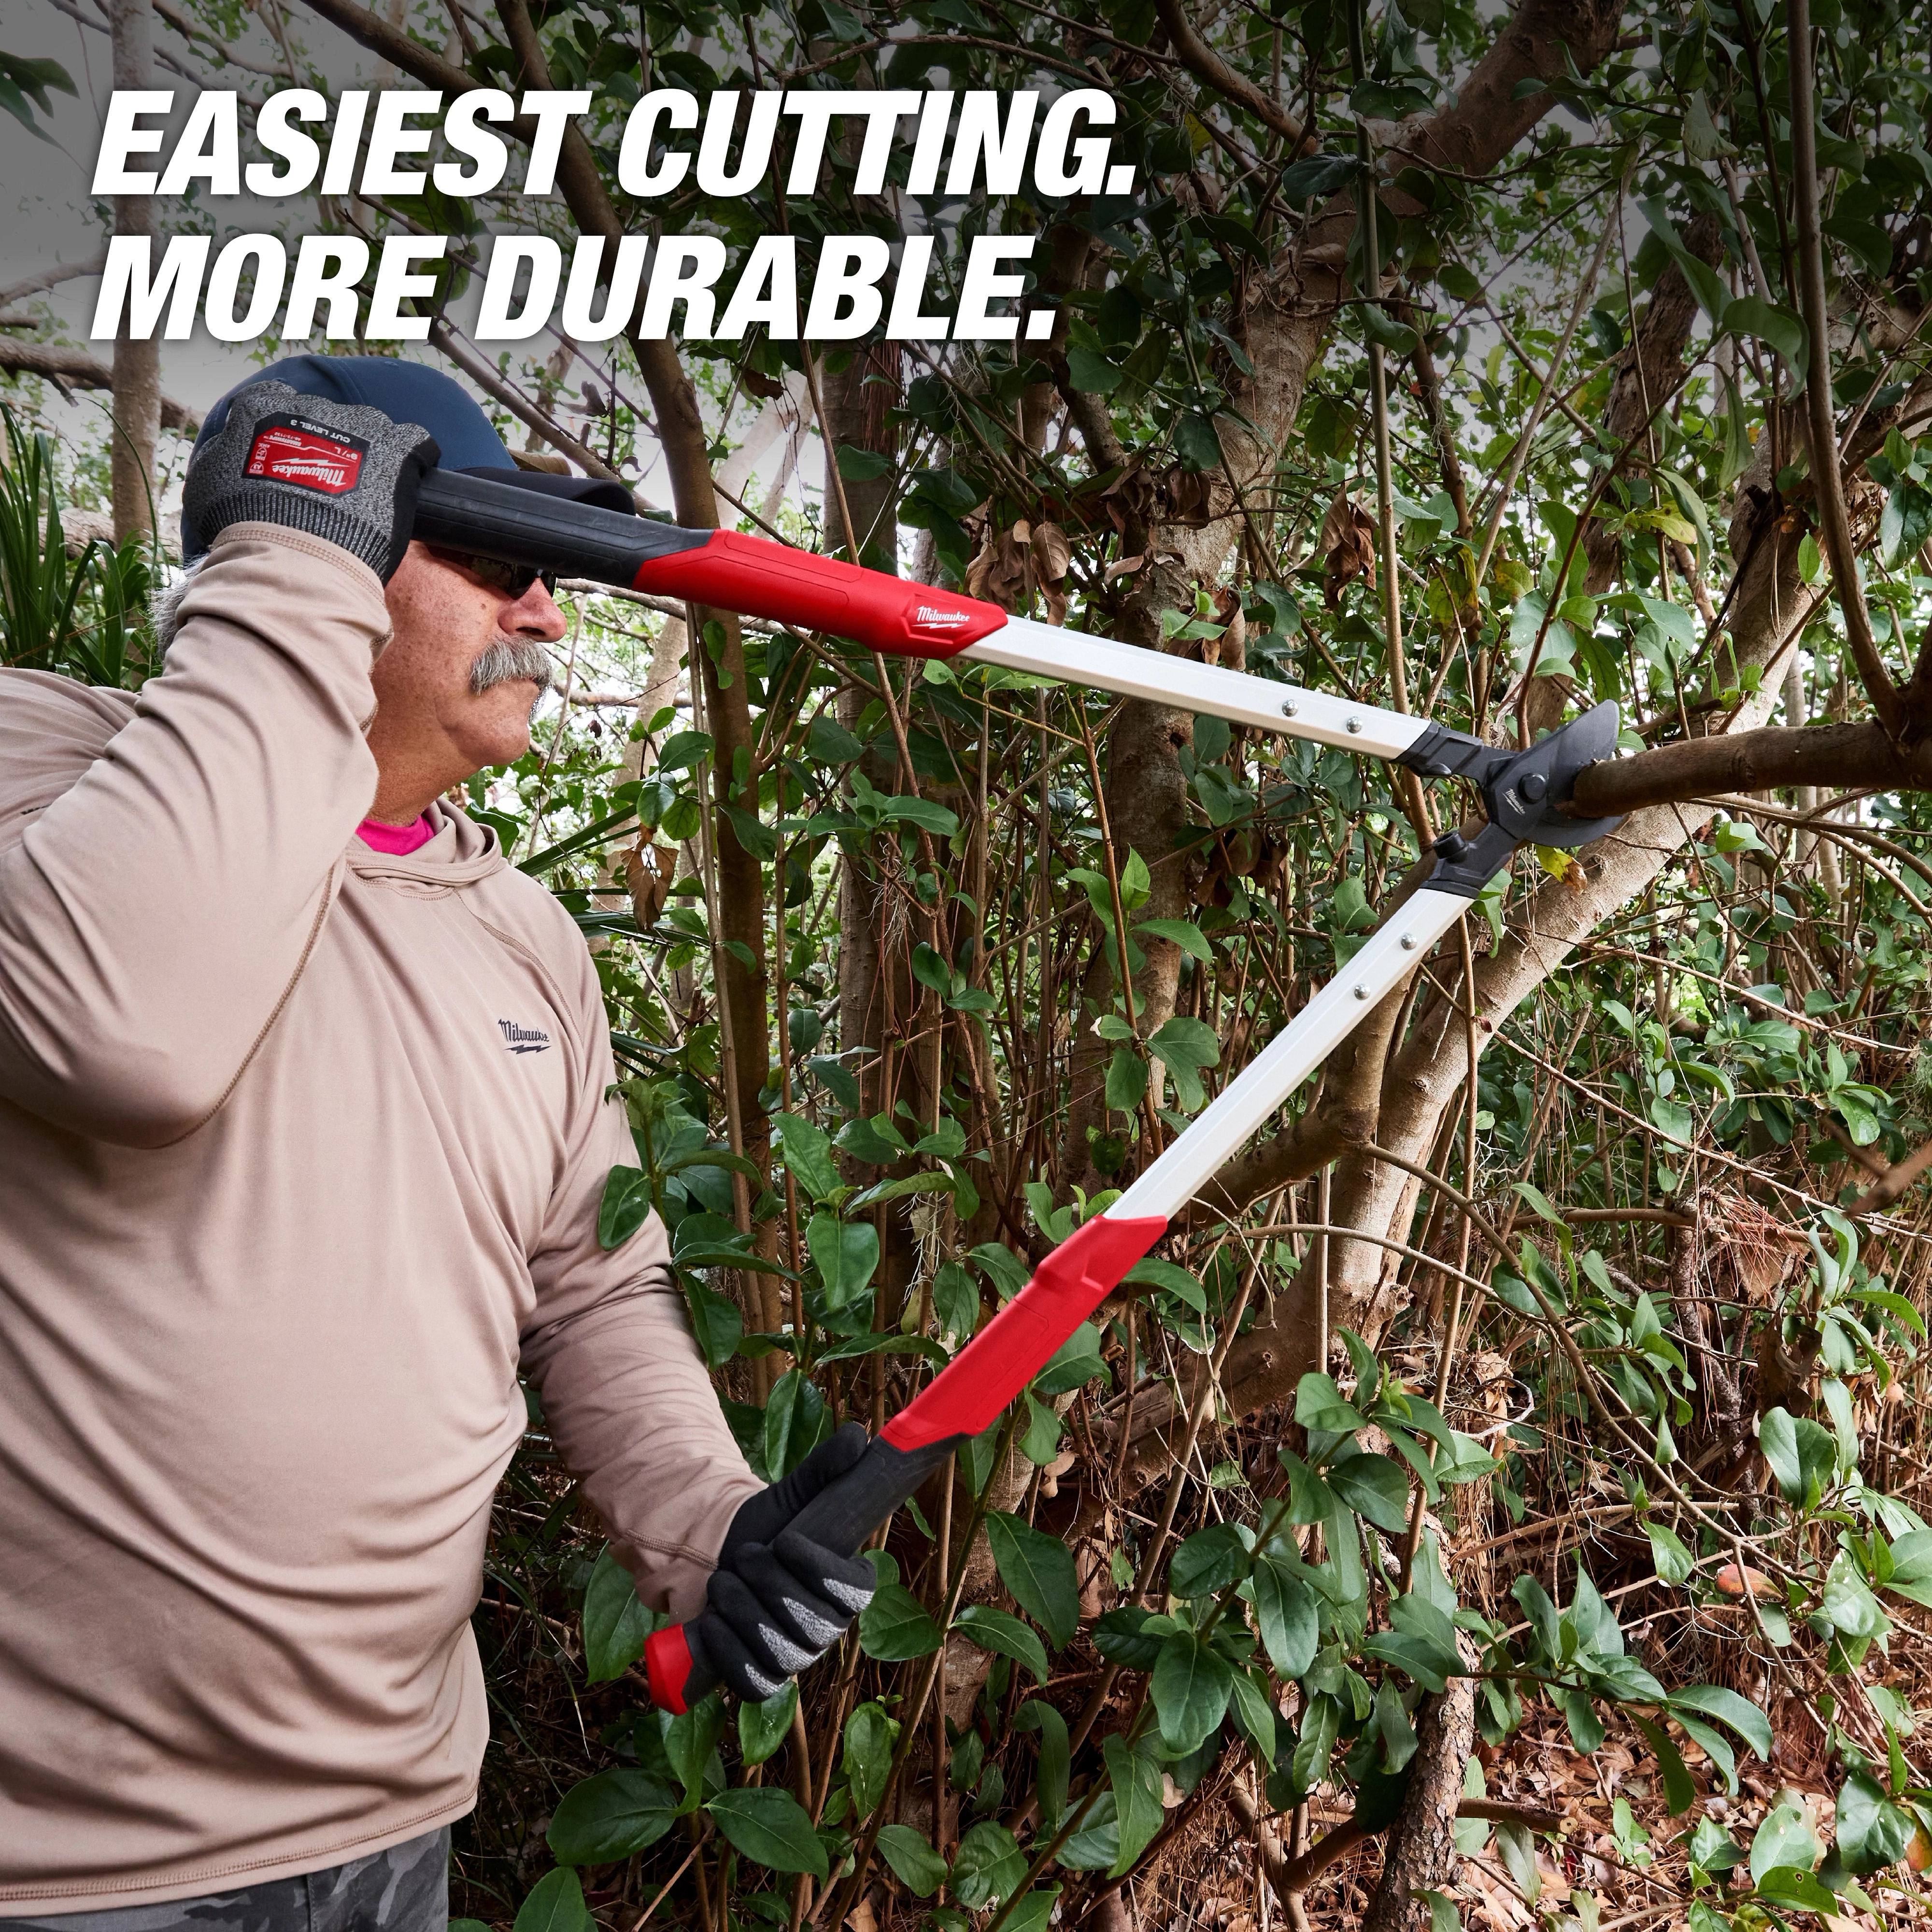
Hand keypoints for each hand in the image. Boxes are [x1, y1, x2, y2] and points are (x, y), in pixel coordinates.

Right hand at [183, 381, 439, 581]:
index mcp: (262, 405)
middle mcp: (312, 404)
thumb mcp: (206, 484)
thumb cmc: (244, 528)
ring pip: (370, 426)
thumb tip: (230, 443)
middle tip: (331, 488)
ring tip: (367, 492)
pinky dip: (416, 455)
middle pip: (326, 417)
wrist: (293, 558)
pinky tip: (411, 476)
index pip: (276, 403)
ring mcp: (357, 423)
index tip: (292, 461)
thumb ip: (221, 453)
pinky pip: (417, 440)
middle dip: (330, 447)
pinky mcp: (396, 448)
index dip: (287, 434)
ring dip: (371, 452)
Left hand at [696, 1423, 876, 1699]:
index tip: (786, 1539)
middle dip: (771, 1586)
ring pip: (782, 1653)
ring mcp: (795, 1659)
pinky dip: (730, 1653)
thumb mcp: (791, 1495)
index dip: (821, 1570)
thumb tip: (857, 1434)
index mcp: (847, 1588)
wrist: (718, 1558)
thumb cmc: (765, 1529)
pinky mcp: (760, 1679)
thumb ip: (825, 1468)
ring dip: (745, 1614)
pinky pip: (754, 1681)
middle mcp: (828, 1630)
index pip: (855, 1592)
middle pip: (813, 1624)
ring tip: (723, 1584)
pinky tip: (713, 1623)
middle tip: (745, 1556)